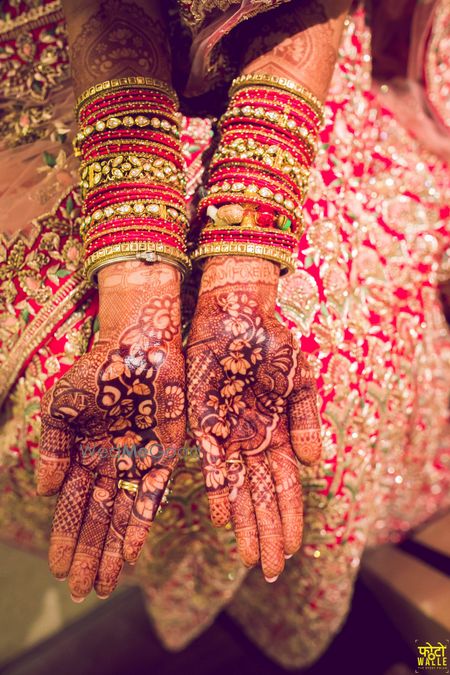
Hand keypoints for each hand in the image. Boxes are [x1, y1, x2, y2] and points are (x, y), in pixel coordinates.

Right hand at [37, 261, 184, 599]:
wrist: (139, 345)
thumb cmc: (97, 370)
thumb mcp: (63, 405)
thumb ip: (53, 445)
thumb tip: (45, 489)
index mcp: (82, 453)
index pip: (72, 506)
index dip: (67, 538)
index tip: (60, 571)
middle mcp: (109, 463)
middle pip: (96, 519)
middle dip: (89, 555)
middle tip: (83, 592)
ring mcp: (136, 461)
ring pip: (122, 515)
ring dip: (113, 549)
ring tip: (106, 583)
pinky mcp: (163, 453)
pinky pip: (151, 494)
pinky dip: (141, 522)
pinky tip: (132, 550)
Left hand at [187, 257, 321, 580]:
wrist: (234, 313)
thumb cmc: (270, 343)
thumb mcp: (298, 378)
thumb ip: (305, 419)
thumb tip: (316, 462)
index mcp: (277, 432)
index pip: (286, 484)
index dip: (290, 516)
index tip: (292, 549)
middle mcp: (251, 440)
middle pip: (261, 495)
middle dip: (266, 532)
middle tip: (267, 571)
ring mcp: (226, 433)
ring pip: (237, 488)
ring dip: (243, 521)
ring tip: (246, 556)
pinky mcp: (201, 421)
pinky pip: (210, 462)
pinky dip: (217, 489)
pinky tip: (221, 516)